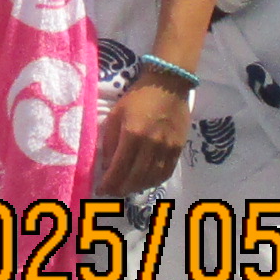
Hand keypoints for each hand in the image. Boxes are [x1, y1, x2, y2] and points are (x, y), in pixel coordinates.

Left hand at [90, 70, 193, 200]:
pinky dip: (153, 182)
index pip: (120, 167)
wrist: (169, 86)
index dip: (109, 183)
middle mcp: (151, 145)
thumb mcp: (116, 114)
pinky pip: (165, 173)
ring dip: (136, 187)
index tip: (101, 190)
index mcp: (133, 134)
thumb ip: (110, 140)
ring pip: (151, 178)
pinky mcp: (178, 150)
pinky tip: (144, 182)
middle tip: (112, 192)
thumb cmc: (138, 98)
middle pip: (135, 177)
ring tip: (125, 189)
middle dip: (121, 188)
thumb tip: (107, 164)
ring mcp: (167, 149)